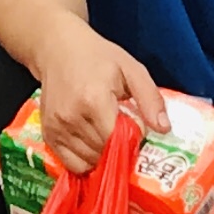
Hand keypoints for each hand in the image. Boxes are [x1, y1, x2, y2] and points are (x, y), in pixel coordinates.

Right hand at [31, 21, 173, 171]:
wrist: (58, 50)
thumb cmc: (98, 57)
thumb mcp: (132, 69)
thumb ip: (150, 99)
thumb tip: (164, 128)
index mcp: (94, 101)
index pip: (117, 140)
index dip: (131, 140)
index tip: (137, 130)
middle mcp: (72, 118)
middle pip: (103, 153)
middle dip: (118, 147)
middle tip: (123, 130)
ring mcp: (57, 129)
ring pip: (89, 162)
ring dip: (103, 155)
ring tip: (106, 132)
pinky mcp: (48, 135)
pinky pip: (72, 164)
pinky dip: (86, 160)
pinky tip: (93, 142)